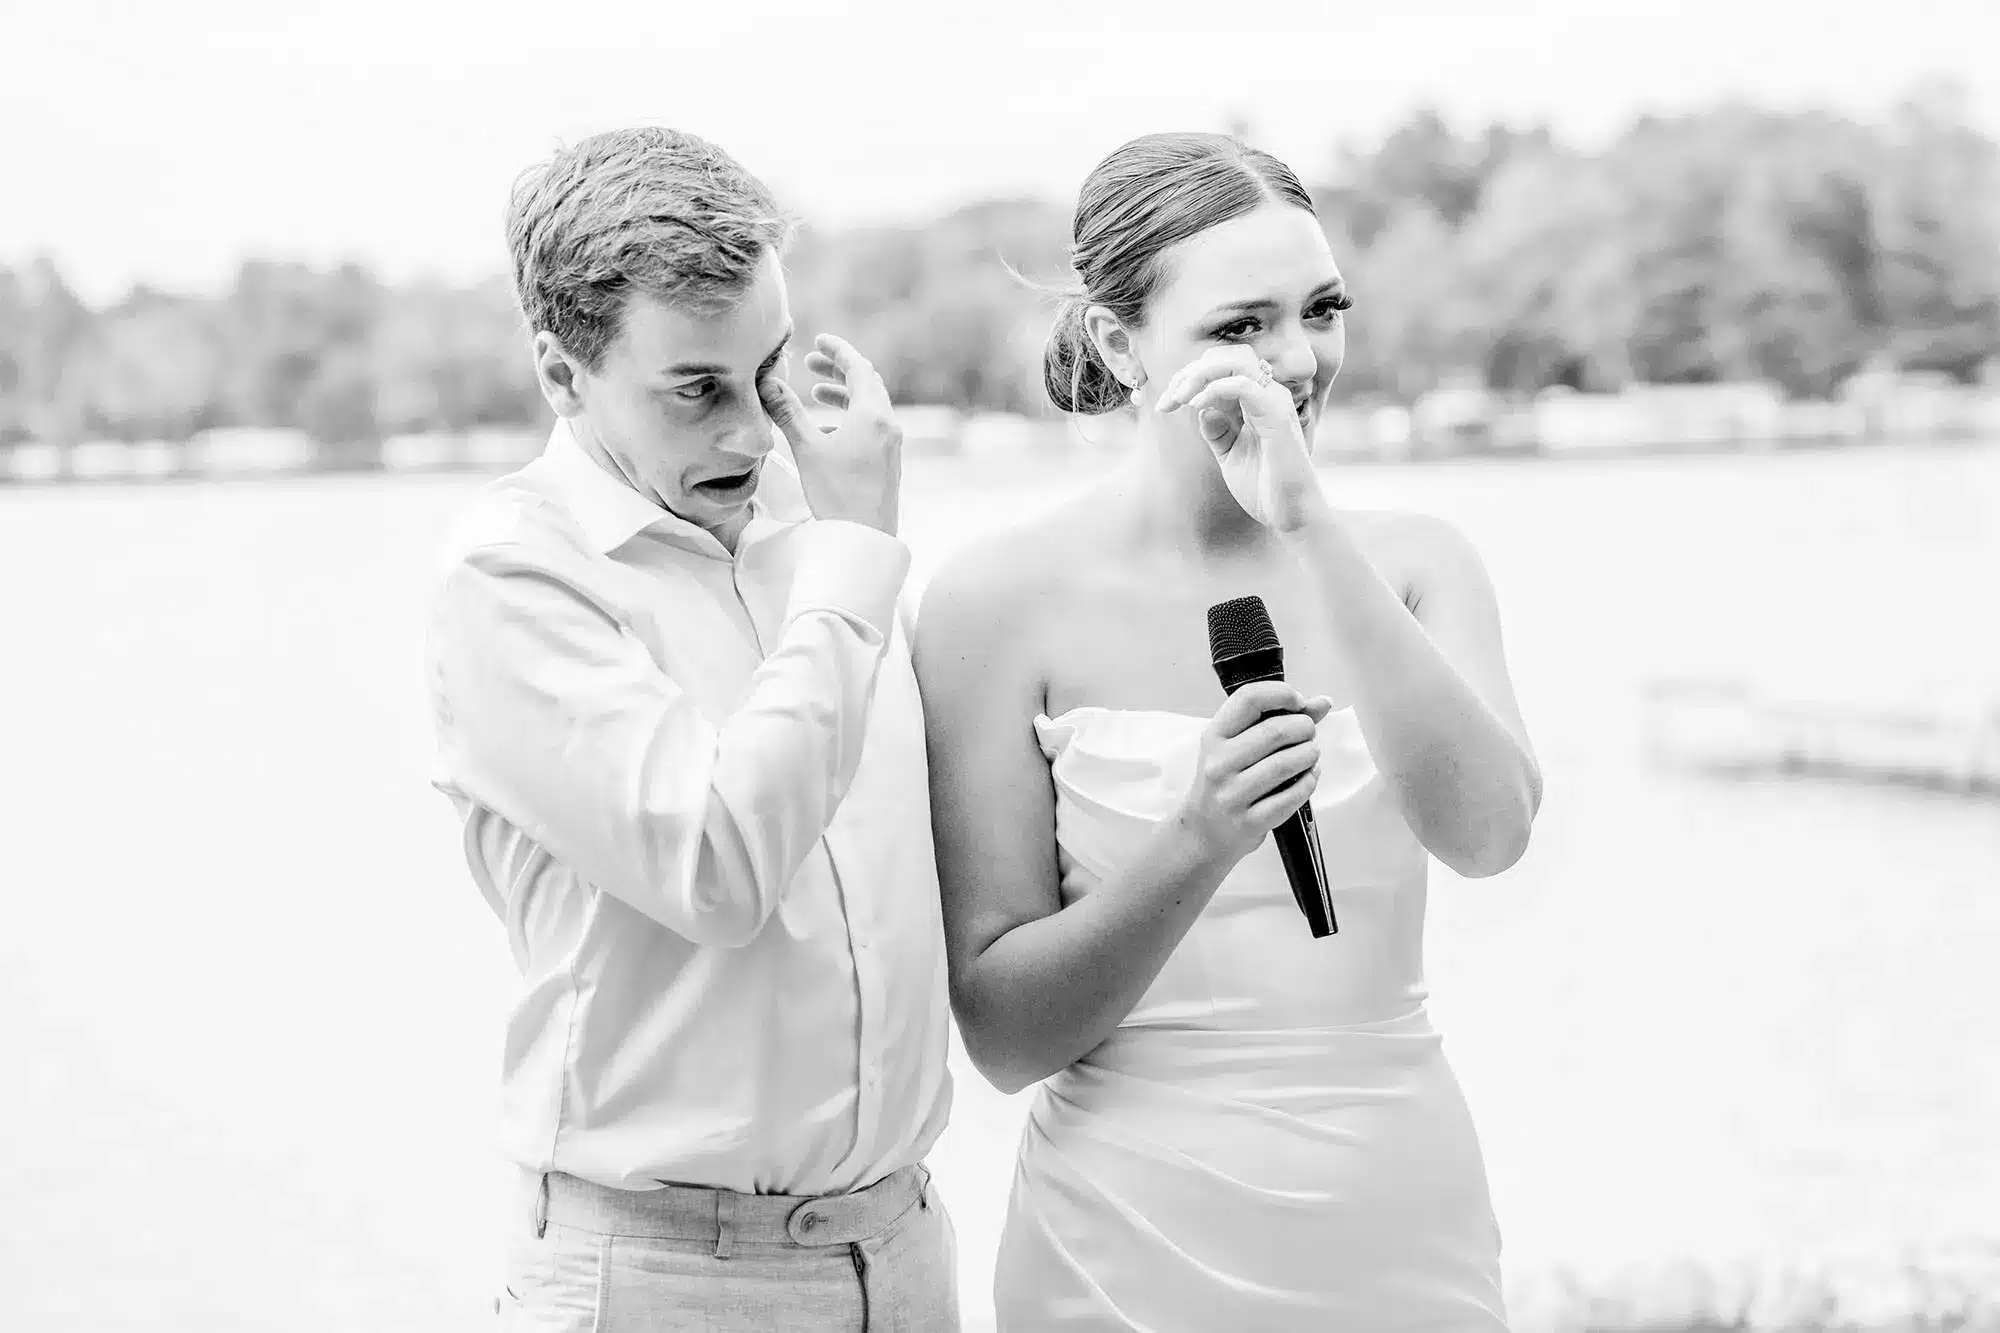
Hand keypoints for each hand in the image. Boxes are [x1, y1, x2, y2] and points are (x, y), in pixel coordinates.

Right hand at [760, 334, 902, 534]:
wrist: (865, 538)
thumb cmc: (837, 494)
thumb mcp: (807, 449)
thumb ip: (788, 412)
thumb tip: (767, 383)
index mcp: (872, 414)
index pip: (857, 367)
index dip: (837, 350)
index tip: (819, 340)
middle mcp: (887, 425)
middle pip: (866, 383)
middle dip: (838, 371)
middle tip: (812, 363)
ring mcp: (891, 445)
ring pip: (870, 406)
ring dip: (843, 396)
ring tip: (816, 396)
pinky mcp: (888, 462)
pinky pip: (871, 428)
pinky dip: (850, 419)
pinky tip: (827, 432)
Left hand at [1155, 347, 1325, 531]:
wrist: (1290, 515)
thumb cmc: (1265, 488)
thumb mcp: (1230, 456)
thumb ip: (1217, 431)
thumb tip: (1200, 408)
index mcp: (1257, 402)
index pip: (1222, 370)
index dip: (1189, 380)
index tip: (1164, 405)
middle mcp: (1268, 395)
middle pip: (1227, 357)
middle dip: (1190, 372)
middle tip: (1167, 399)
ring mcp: (1274, 401)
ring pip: (1235, 362)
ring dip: (1199, 375)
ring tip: (1178, 398)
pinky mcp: (1276, 414)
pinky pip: (1243, 385)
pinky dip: (1215, 389)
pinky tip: (1195, 405)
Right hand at [1174, 680, 1333, 863]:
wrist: (1205, 830)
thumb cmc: (1227, 780)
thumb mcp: (1238, 746)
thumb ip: (1278, 720)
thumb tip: (1323, 702)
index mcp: (1214, 736)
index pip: (1249, 699)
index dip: (1282, 694)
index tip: (1298, 704)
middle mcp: (1218, 763)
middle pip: (1275, 731)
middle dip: (1304, 728)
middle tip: (1309, 734)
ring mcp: (1232, 794)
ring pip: (1286, 764)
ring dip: (1309, 755)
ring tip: (1310, 755)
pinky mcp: (1249, 821)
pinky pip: (1291, 796)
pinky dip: (1309, 782)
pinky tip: (1309, 777)